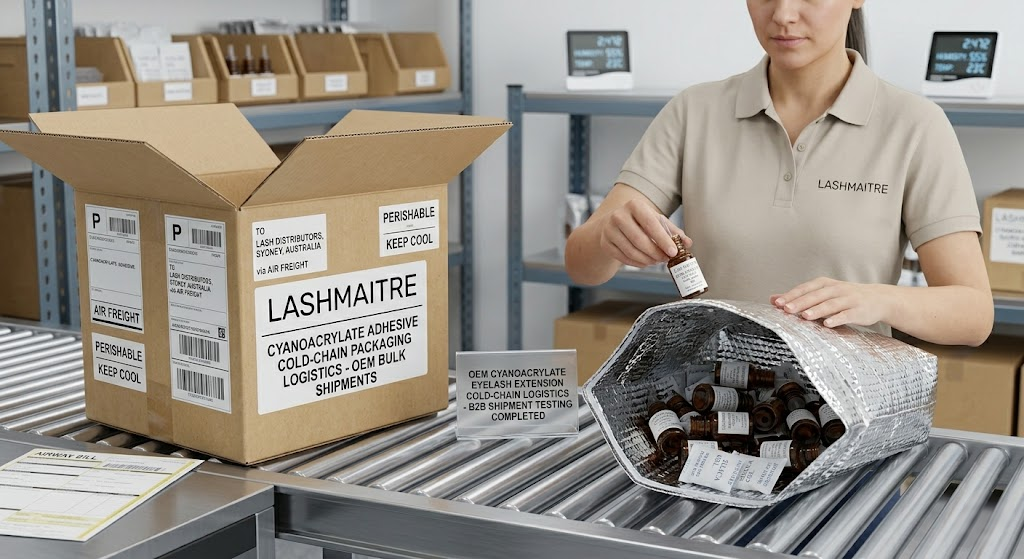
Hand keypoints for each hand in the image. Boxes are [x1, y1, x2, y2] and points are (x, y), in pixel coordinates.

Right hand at [597, 199, 690, 267]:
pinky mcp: (605, 243)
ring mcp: (609, 230)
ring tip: (656, 260)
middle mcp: (619, 216)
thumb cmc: (638, 221)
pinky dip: (637, 263)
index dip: (663, 240)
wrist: (612, 223)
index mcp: (634, 205)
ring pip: (631, 251)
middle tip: (666, 259)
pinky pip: (624, 258)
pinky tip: (645, 262)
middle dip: (655, 252)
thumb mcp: (655, 220)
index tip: (673, 251)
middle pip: (640, 240)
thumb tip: (687, 243)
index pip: (651, 224)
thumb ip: (672, 231)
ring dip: (647, 260)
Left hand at [771, 277, 889, 328]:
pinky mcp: (859, 310)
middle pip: (815, 296)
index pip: (805, 288)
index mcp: (824, 284)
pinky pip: (846, 314)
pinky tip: (828, 324)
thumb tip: (772, 299)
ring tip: (804, 316)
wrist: (877, 299)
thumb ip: (799, 297)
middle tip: (786, 309)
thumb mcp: (822, 293)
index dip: (791, 295)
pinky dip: (837, 318)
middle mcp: (836, 289)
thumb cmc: (844, 297)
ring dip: (817, 310)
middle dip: (800, 302)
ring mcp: (848, 299)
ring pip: (830, 304)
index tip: (777, 303)